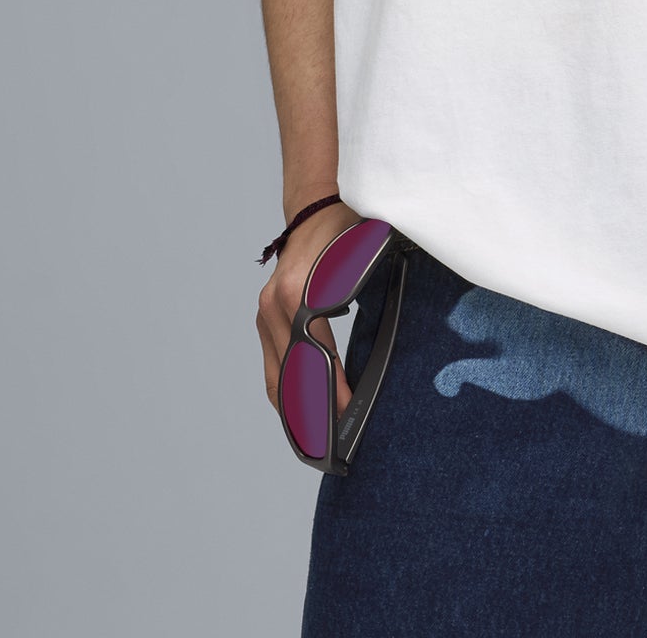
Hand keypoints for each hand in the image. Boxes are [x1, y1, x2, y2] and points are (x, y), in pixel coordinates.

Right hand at [255, 198, 362, 419]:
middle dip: (308, 410)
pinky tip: (299, 411)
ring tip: (313, 437)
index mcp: (298, 294)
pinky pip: (273, 361)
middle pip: (288, 373)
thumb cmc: (343, 230)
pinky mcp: (265, 316)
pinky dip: (284, 388)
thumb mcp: (359, 259)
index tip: (346, 411)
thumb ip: (360, 294)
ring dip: (292, 407)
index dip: (331, 387)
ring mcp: (265, 312)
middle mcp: (274, 306)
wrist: (315, 207)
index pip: (315, 354)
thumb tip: (381, 338)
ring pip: (275, 373)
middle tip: (329, 440)